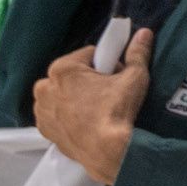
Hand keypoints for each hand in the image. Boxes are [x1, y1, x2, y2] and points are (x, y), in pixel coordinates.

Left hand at [33, 29, 152, 185]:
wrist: (109, 152)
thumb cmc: (117, 111)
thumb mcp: (134, 78)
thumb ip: (137, 54)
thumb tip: (144, 33)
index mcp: (62, 68)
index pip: (88, 55)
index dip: (106, 65)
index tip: (116, 76)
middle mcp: (44, 87)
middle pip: (72, 75)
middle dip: (87, 81)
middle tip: (108, 94)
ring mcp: (41, 110)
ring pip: (62, 95)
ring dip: (75, 98)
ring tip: (97, 111)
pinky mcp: (44, 130)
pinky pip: (56, 115)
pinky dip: (67, 117)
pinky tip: (85, 123)